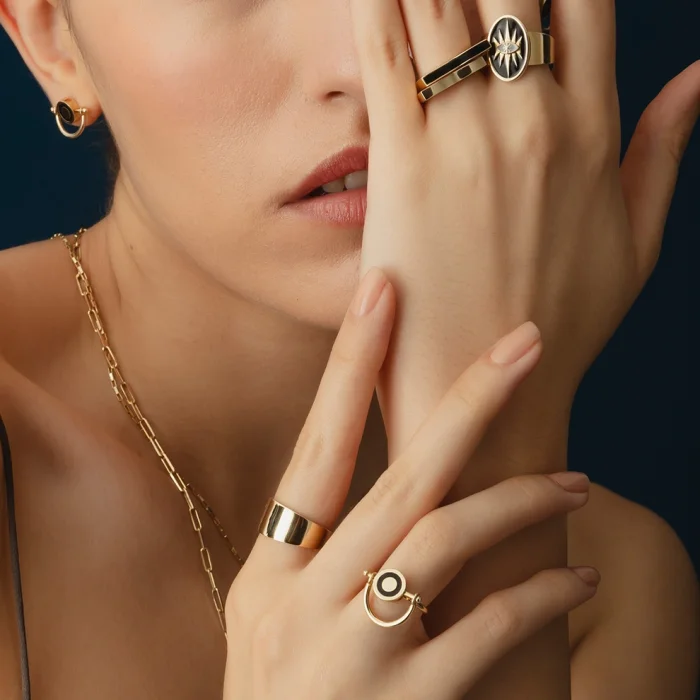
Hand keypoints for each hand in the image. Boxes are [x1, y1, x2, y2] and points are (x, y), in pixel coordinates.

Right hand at [222, 268, 597, 698]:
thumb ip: (319, 557)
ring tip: (575, 479)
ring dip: (520, 501)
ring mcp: (351, 653)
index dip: (351, 365)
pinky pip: (487, 629)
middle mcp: (303, 597)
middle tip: (523, 342)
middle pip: (400, 476)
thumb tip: (393, 491)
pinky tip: (574, 574)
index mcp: (272, 569)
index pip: (317, 444)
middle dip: (464, 400)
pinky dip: (539, 594)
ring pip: (447, 541)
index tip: (385, 293)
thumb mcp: (273, 622)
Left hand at [350, 0, 699, 452]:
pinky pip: (386, 53)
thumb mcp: (634, 246)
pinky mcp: (404, 168)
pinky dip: (375, 2)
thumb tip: (697, 75)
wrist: (495, 396)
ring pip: (447, 3)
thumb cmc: (559, 329)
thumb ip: (661, 153)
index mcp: (592, 133)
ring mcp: (470, 141)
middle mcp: (536, 121)